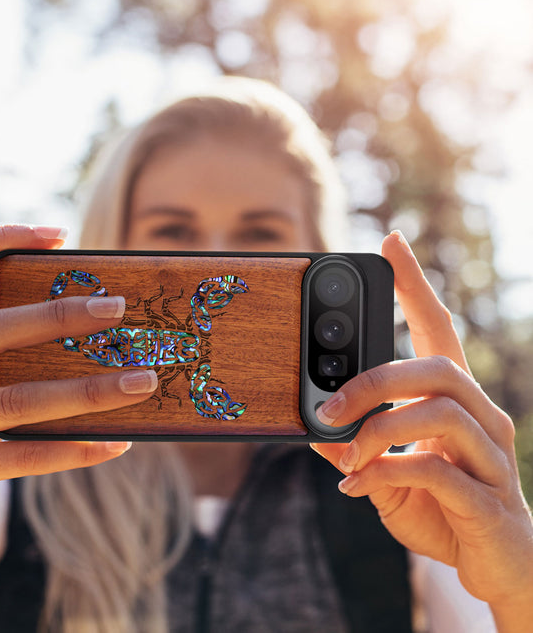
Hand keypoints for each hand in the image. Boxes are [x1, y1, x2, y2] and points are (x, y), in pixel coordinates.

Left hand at [311, 231, 532, 624]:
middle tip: (328, 405)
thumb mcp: (387, 473)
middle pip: (437, 367)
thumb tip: (313, 430)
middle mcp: (483, 417)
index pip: (438, 329)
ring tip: (345, 455)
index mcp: (455, 401)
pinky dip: (386, 473)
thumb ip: (356, 449)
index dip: (415, 285)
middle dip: (374, 380)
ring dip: (378, 430)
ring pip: (440, 412)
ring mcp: (492, 457)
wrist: (497, 568)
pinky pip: (437, 470)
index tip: (391, 243)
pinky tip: (358, 487)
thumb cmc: (442, 510)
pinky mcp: (489, 500)